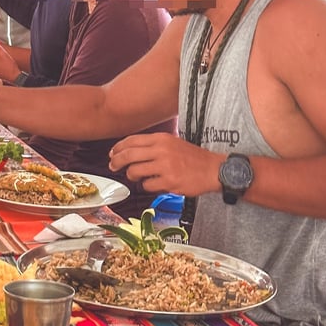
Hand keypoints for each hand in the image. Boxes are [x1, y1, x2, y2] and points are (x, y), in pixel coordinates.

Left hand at [108, 133, 222, 197]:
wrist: (213, 169)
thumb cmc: (192, 157)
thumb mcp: (171, 143)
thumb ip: (152, 145)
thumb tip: (130, 151)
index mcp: (160, 139)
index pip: (131, 141)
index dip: (118, 148)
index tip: (112, 154)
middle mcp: (161, 150)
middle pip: (128, 155)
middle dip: (117, 162)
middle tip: (113, 166)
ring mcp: (165, 166)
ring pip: (135, 171)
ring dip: (131, 176)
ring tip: (135, 177)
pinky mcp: (169, 181)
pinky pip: (147, 185)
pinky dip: (146, 186)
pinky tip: (152, 184)